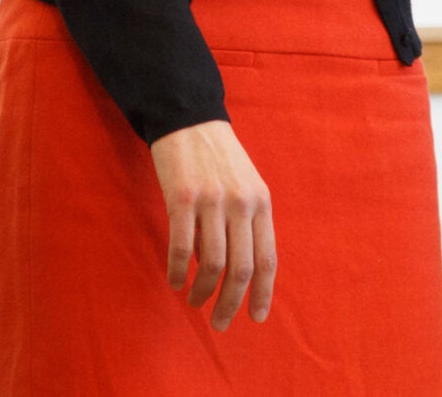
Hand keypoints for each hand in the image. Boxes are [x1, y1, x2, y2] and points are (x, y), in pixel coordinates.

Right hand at [149, 121, 275, 329]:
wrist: (188, 118)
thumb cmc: (217, 156)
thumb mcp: (245, 185)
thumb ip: (244, 224)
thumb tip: (230, 271)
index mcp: (261, 203)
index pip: (268, 259)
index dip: (264, 293)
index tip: (257, 318)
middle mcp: (240, 204)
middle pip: (241, 269)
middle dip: (231, 303)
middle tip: (221, 324)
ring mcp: (211, 201)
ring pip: (211, 264)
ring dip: (203, 291)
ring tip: (194, 302)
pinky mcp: (181, 198)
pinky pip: (180, 247)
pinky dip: (177, 271)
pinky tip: (174, 281)